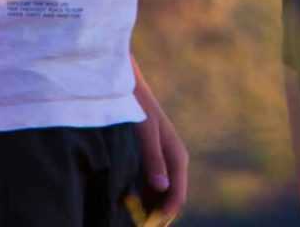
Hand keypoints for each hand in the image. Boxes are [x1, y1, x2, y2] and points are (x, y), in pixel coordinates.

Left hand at [132, 63, 189, 224]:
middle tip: (136, 225)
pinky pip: (148, 186)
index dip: (164, 216)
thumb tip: (161, 188)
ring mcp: (162, 162)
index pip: (177, 197)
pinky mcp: (149, 159)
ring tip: (126, 219)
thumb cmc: (136, 107)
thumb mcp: (145, 133)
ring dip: (146, 209)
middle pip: (169, 199)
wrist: (125, 86)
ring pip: (159, 195)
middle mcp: (173, 162)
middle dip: (156, 216)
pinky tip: (122, 203)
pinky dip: (139, 198)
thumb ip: (153, 160)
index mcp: (177, 158)